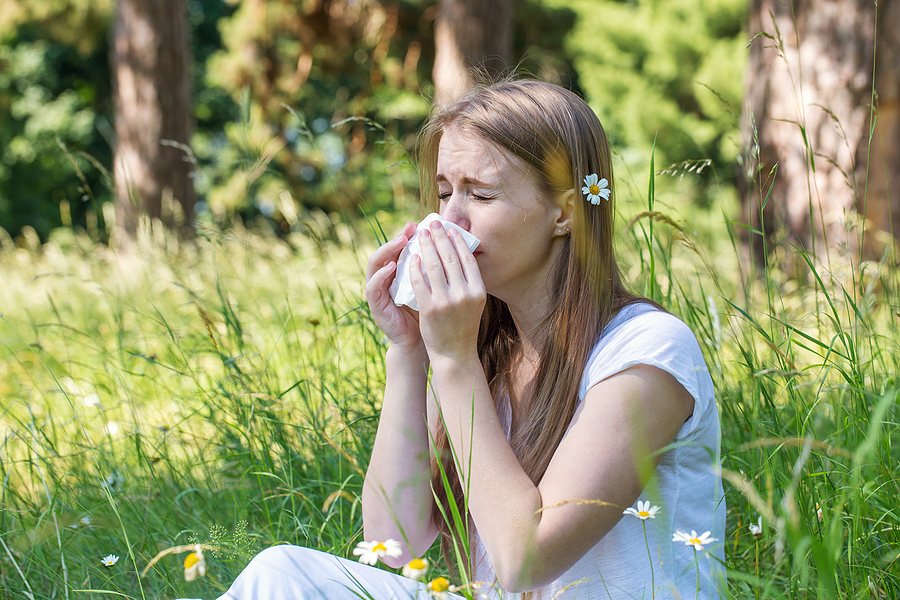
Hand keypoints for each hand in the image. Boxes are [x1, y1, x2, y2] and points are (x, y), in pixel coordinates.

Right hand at [365, 222, 423, 353]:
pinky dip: (381, 274)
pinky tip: (393, 265)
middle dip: (399, 237)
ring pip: (376, 263)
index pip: (402, 248)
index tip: (423, 223)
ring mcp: (379, 290)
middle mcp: (386, 278)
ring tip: (402, 240)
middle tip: (412, 227)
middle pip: (387, 250)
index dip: (411, 234)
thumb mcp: (435, 288)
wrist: (423, 344)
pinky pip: (373, 286)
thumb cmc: (432, 315)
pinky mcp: (375, 305)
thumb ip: (436, 270)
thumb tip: (453, 244)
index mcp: (401, 272)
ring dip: (388, 249)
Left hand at [410, 221, 485, 364]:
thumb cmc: (463, 325)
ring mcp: (446, 302)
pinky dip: (414, 267)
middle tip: (433, 224)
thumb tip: (462, 253)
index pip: (467, 259)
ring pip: (433, 266)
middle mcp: (464, 294)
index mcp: (478, 290)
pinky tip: (412, 257)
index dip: (458, 241)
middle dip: (440, 237)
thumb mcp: (474, 302)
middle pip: (450, 258)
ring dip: (426, 246)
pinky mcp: (429, 308)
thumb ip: (469, 280)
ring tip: (421, 235)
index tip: (450, 229)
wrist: (454, 353)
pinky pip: (419, 281)